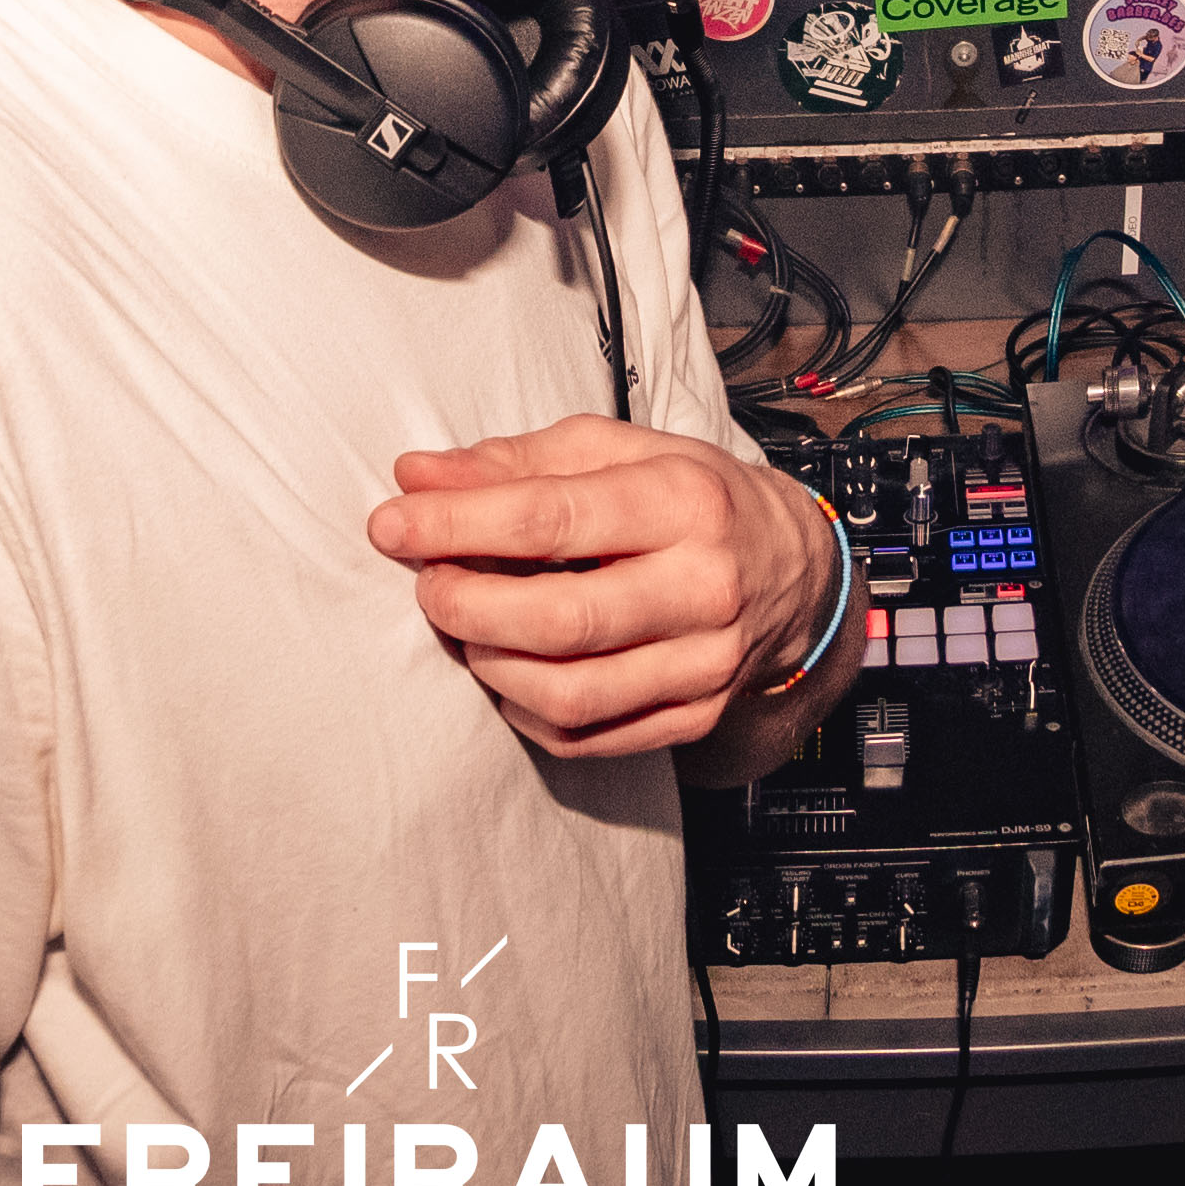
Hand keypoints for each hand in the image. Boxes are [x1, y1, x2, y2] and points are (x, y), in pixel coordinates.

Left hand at [368, 417, 832, 759]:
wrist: (791, 569)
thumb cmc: (691, 498)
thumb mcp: (612, 450)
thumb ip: (510, 462)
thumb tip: (417, 479)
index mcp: (683, 503)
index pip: (548, 518)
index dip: (455, 525)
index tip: (393, 524)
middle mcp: (702, 588)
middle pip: (558, 620)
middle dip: (466, 606)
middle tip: (429, 584)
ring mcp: (703, 663)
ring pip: (568, 693)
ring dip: (489, 663)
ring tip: (465, 626)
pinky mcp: (694, 716)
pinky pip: (584, 736)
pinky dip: (524, 708)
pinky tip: (509, 668)